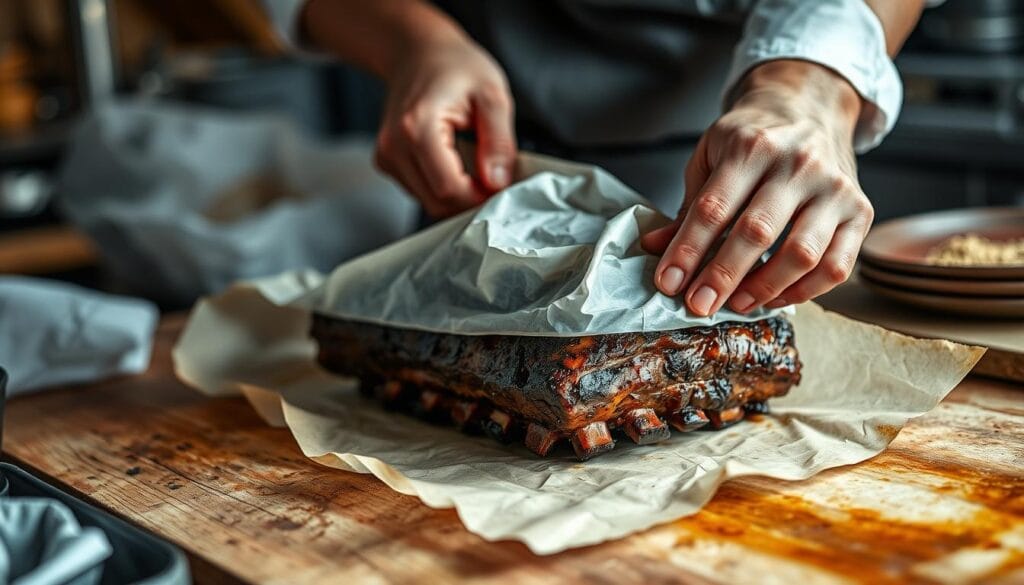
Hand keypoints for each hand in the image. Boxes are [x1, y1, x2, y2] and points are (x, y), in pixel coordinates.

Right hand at [374, 31, 516, 217]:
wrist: (417, 52)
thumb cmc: (455, 65)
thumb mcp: (492, 95)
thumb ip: (498, 142)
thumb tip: (497, 182)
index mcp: (418, 127)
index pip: (449, 189)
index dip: (479, 196)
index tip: (500, 185)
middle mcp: (394, 146)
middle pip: (436, 202)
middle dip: (469, 198)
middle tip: (492, 176)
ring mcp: (386, 156)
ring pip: (428, 201)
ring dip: (456, 193)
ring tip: (472, 161)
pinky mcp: (386, 162)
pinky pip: (419, 191)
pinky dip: (441, 185)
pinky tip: (453, 161)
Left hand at [642, 60, 873, 315]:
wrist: (809, 106)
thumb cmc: (753, 138)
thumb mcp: (711, 155)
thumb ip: (689, 203)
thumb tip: (655, 247)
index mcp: (752, 146)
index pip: (713, 208)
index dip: (687, 250)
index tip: (668, 283)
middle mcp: (797, 164)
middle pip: (756, 232)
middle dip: (721, 276)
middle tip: (698, 305)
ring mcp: (834, 188)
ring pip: (801, 254)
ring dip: (763, 288)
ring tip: (734, 303)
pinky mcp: (860, 210)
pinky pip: (836, 266)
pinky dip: (804, 291)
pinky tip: (774, 298)